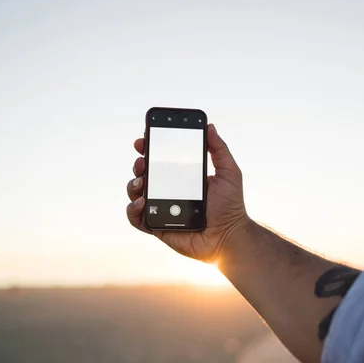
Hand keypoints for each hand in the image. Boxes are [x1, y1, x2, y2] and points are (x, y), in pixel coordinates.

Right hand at [126, 124, 249, 261]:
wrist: (229, 236)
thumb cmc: (231, 206)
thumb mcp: (229, 172)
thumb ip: (219, 150)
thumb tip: (210, 126)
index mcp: (182, 176)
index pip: (161, 158)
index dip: (149, 148)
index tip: (144, 138)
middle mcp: (169, 190)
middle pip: (144, 173)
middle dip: (139, 163)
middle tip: (142, 160)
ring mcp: (161, 208)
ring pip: (135, 192)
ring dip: (133, 184)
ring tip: (142, 182)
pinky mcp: (156, 226)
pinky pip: (136, 218)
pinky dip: (133, 209)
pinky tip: (143, 202)